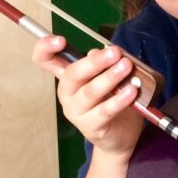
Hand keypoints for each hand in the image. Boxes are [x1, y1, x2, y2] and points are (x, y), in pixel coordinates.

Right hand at [33, 36, 143, 157]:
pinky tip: (131, 91)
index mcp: (67, 78)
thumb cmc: (111, 102)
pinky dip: (119, 100)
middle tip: (115, 52)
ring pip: (90, 92)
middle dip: (95, 62)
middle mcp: (67, 94)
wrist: (119, 137)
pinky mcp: (91, 127)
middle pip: (73, 74)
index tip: (60, 40)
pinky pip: (105, 111)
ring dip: (110, 78)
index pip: (45, 60)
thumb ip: (101, 65)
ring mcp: (77, 112)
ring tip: (126, 67)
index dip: (45, 48)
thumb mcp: (107, 79)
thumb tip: (98, 52)